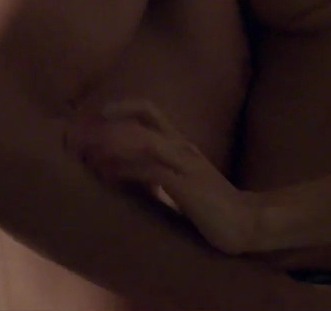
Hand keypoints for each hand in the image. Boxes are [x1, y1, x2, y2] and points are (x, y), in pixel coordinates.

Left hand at [62, 99, 263, 254]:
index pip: (149, 109)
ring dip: (111, 146)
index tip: (97, 114)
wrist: (249, 224)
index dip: (121, 106)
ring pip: (143, 141)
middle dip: (109, 122)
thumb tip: (126, 171)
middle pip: (143, 117)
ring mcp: (185, 165)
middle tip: (81, 134)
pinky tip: (107, 178)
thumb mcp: (184, 180)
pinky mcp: (186, 187)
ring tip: (88, 156)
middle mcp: (182, 147)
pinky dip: (125, 171)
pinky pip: (151, 171)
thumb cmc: (213, 206)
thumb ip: (160, 170)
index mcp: (181, 144)